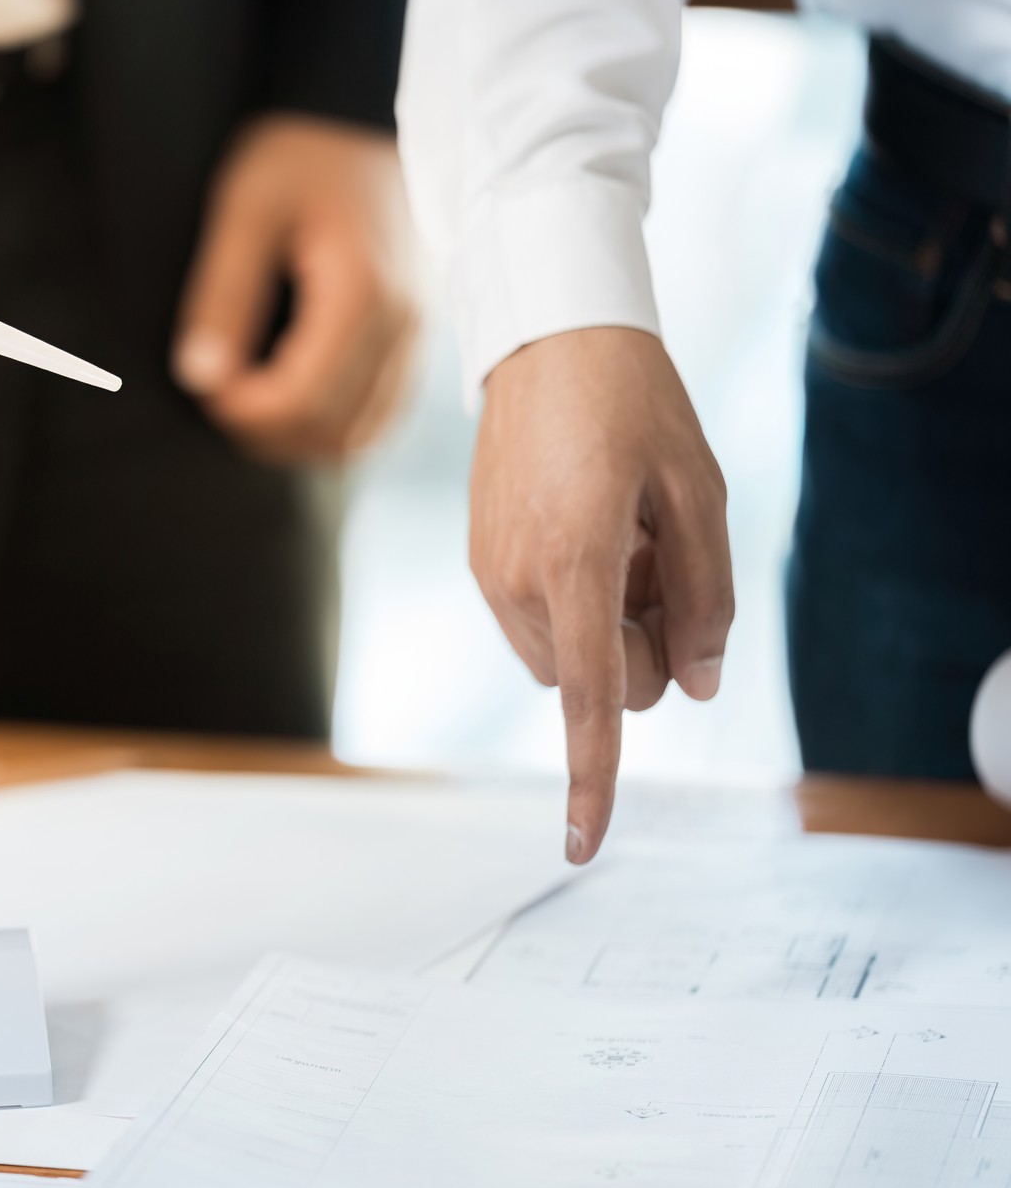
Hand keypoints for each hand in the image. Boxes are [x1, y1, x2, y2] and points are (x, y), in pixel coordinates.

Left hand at [172, 114, 420, 460]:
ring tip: (248, 396)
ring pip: (363, 436)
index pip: (304, 402)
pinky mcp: (416, 336)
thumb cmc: (299, 155)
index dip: (244, 412)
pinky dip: (332, 424)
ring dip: (298, 437)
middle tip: (218, 390)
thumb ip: (222, 297)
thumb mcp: (244, 211)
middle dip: (266, 431)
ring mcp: (418, 335)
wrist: (360, 113)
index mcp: (362, 294)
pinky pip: (381, 414)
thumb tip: (201, 378)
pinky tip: (290, 394)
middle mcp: (403, 325)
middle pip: (334, 433)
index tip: (204, 382)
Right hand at [472, 328, 732, 863]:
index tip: (581, 847)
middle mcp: (518, 581)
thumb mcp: (699, 494)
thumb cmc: (635, 407)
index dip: (593, 779)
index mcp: (575, 562)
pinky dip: (578, 608)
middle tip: (666, 571)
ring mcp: (490, 574)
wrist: (548, 340)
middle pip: (600, 685)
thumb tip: (700, 686)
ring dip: (610, 632)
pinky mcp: (480, 562)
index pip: (589, 698)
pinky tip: (594, 537)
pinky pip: (540, 626)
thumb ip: (707, 598)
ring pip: (567, 662)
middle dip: (646, 655)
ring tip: (627, 545)